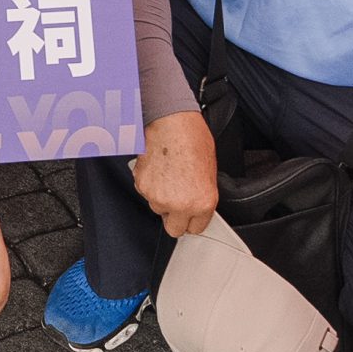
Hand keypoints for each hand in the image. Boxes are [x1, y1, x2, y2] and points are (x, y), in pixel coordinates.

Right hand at [132, 110, 219, 237]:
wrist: (171, 122)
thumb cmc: (192, 139)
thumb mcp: (209, 171)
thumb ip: (202, 195)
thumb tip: (196, 204)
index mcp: (203, 202)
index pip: (196, 229)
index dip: (193, 219)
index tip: (190, 213)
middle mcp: (181, 204)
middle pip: (174, 229)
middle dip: (175, 217)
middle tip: (177, 200)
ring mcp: (159, 197)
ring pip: (158, 209)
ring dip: (162, 198)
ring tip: (168, 176)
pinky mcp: (142, 187)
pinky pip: (146, 194)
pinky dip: (150, 185)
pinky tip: (158, 169)